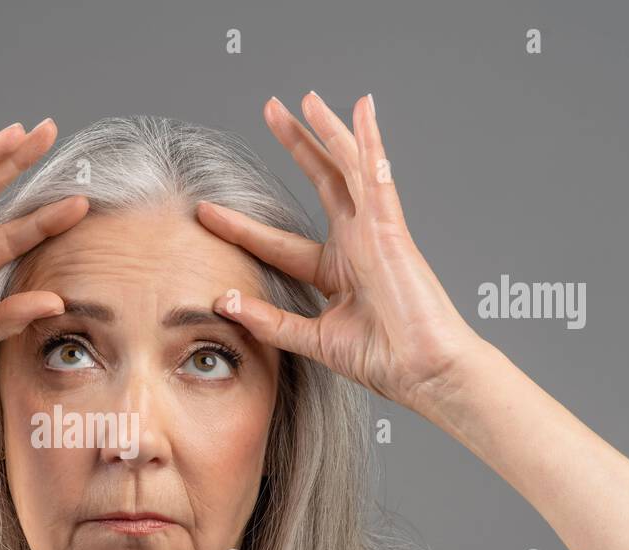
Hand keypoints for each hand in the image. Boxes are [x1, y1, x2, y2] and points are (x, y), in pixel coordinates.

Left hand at [196, 92, 486, 413]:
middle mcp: (355, 245)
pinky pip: (377, 175)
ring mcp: (374, 233)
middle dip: (297, 145)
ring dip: (327, 131)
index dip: (241, 225)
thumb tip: (222, 301)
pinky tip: (360, 109)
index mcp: (336, 272)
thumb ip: (269, 321)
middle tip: (271, 110)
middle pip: (321, 182)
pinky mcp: (390, 229)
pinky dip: (369, 141)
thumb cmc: (383, 360)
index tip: (205, 211)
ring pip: (348, 169)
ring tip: (306, 98)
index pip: (278, 241)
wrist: (424, 372)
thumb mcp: (312, 339)